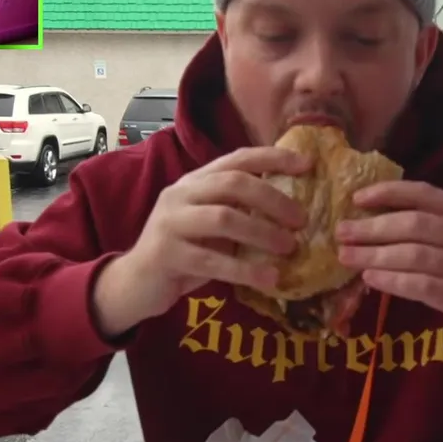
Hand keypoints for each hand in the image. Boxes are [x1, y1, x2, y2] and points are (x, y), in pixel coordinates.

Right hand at [92, 147, 310, 336]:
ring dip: (262, 232)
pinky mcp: (167, 254)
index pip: (237, 159)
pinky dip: (246, 270)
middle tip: (302, 220)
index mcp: (195, 182)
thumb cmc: (183, 252)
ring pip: (224, 218)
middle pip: (232, 183)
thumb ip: (239, 212)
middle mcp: (180, 194)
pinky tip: (269, 279)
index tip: (307, 164)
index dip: (272, 158)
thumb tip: (293, 211)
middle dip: (272, 199)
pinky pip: (212, 260)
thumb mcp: (211, 226)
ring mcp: (171, 223)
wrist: (135, 284)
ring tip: (290, 248)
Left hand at [336, 181, 442, 357]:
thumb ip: (424, 231)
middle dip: (374, 227)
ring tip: (347, 258)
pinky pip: (422, 286)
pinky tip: (371, 280)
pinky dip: (393, 281)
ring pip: (416, 255)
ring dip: (376, 255)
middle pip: (416, 224)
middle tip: (342, 232)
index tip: (357, 198)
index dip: (390, 192)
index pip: (425, 194)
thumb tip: (367, 221)